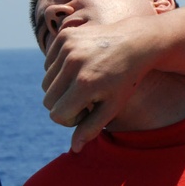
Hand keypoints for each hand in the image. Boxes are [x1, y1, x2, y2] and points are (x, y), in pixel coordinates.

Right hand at [42, 18, 153, 151]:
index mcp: (86, 84)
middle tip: (87, 98)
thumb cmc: (127, 79)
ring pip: (46, 82)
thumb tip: (75, 149)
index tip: (89, 111)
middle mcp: (73, 63)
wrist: (138, 42)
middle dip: (64, 105)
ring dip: (61, 88)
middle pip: (48, 100)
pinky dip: (60, 70)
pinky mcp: (65, 35)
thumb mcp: (114, 106)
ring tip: (86, 83)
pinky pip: (49, 63)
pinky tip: (82, 67)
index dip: (72, 119)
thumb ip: (92, 128)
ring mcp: (68, 47)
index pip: (57, 115)